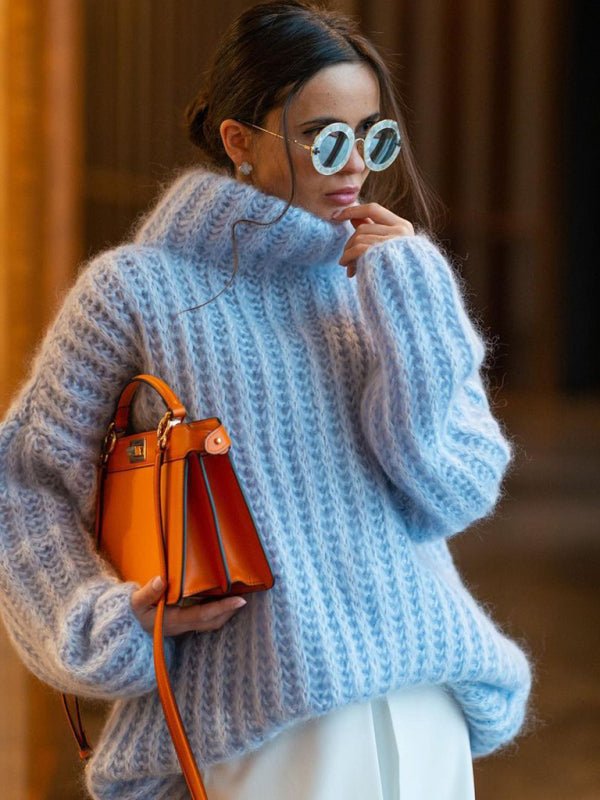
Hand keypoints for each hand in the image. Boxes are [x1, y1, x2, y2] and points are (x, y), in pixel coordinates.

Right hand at [131, 576, 246, 635]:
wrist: (127, 628)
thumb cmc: (133, 613)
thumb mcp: (135, 602)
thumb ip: (148, 592)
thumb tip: (161, 579)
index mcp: (175, 620)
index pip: (203, 615)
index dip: (223, 608)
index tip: (240, 600)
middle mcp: (183, 625)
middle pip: (213, 621)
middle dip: (231, 611)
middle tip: (248, 595)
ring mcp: (185, 627)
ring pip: (212, 623)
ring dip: (227, 612)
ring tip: (240, 597)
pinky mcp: (184, 624)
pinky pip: (206, 621)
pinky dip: (218, 612)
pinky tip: (223, 601)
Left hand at [333, 203, 414, 277]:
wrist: (410, 294)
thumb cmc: (396, 271)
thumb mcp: (386, 248)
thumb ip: (372, 232)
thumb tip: (353, 217)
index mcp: (403, 226)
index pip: (373, 209)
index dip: (352, 210)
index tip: (336, 216)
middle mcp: (401, 231)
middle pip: (362, 228)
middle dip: (349, 242)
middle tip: (344, 257)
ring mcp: (393, 242)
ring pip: (359, 238)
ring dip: (348, 252)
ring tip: (346, 264)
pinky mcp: (384, 254)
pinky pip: (358, 248)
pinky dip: (348, 257)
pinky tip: (347, 268)